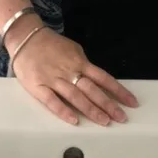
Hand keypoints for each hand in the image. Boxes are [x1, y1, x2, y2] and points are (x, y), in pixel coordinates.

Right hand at [10, 26, 137, 126]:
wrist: (26, 37)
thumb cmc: (51, 44)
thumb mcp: (73, 49)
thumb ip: (83, 64)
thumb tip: (96, 77)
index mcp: (79, 61)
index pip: (103, 77)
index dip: (118, 90)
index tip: (131, 102)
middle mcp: (70, 71)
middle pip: (92, 89)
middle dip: (108, 104)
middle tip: (122, 117)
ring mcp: (54, 79)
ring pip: (76, 96)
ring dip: (91, 109)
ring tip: (104, 121)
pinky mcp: (39, 86)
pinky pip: (52, 101)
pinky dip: (63, 111)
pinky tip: (74, 120)